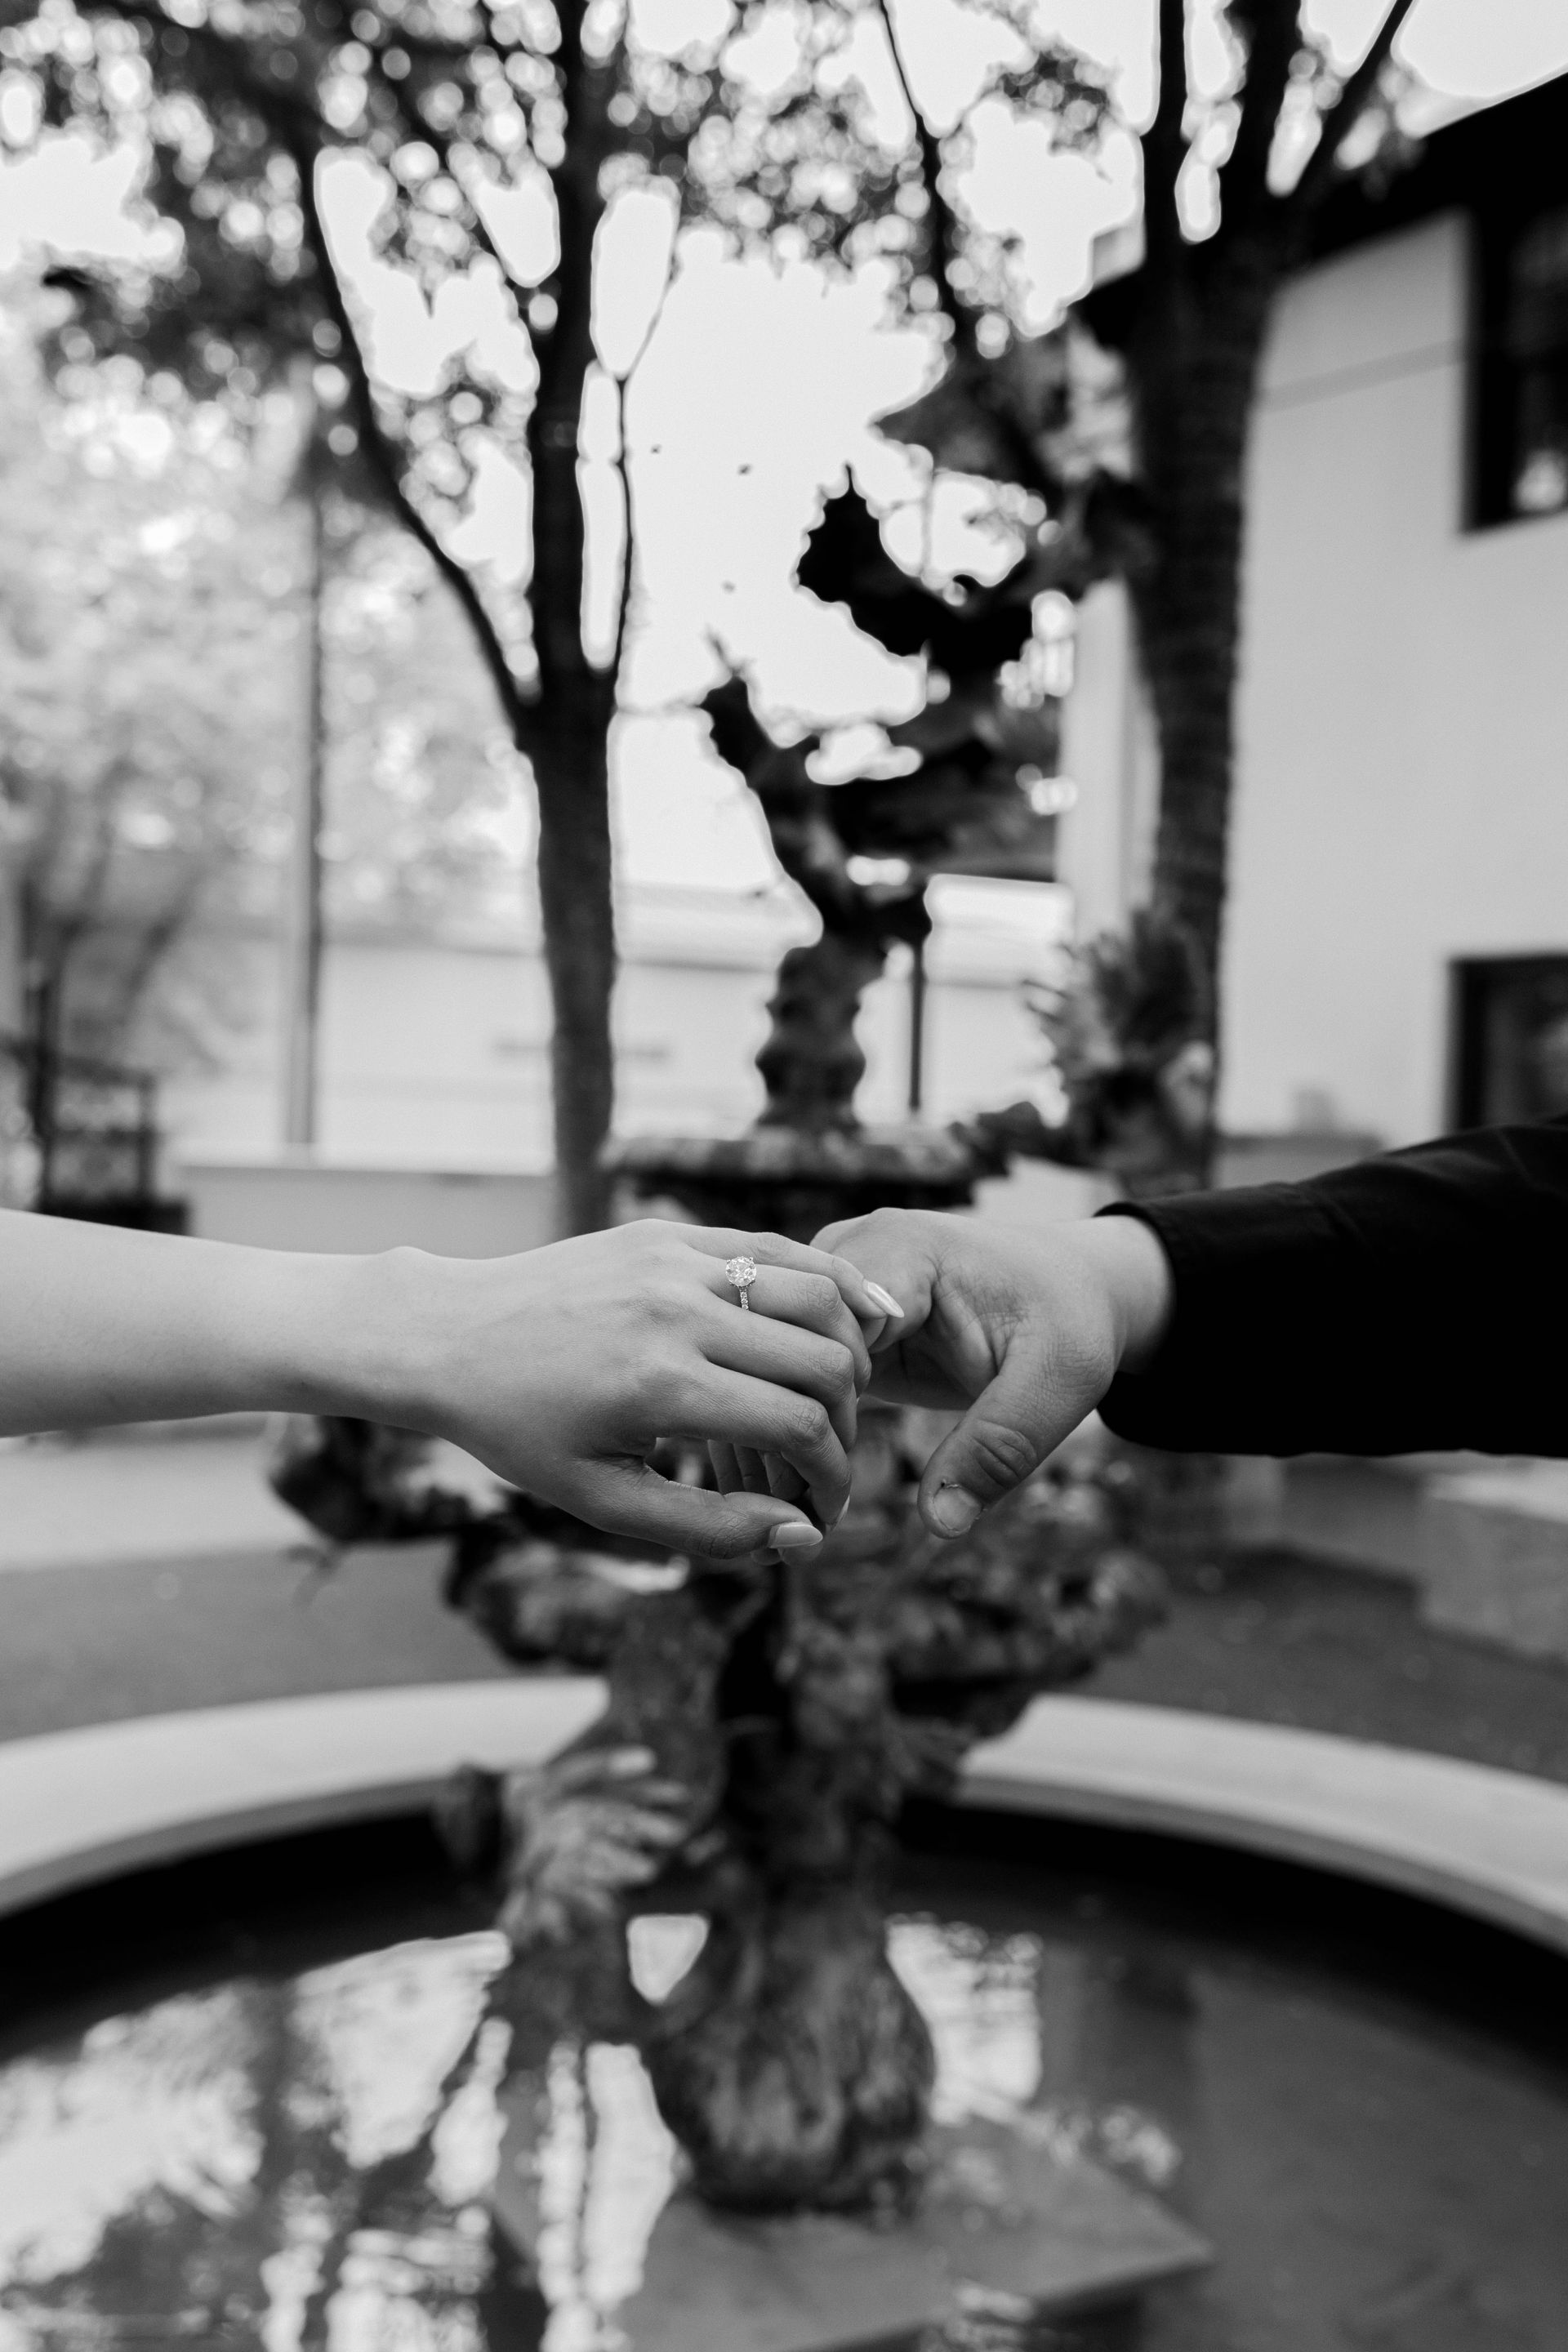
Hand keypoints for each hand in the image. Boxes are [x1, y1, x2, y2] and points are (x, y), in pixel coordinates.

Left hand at [373, 1220, 895, 1558]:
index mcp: (660, 1388)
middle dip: (847, 1422)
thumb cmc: (522, 1430)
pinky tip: (859, 1315)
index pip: (800, 1427)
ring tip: (841, 1396)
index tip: (825, 1507)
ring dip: (848, 1351)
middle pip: (823, 1362)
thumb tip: (803, 1536)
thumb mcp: (604, 1500)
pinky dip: (827, 1283)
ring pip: (816, 1294)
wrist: (449, 1335)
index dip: (832, 1476)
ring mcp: (677, 1262)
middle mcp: (677, 1315)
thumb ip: (710, 1528)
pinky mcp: (671, 1234)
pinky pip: (776, 1249)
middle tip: (832, 1457)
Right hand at [810, 1209, 1173, 1537]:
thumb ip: (999, 1447)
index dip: (825, 1400)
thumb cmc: (1069, 1322)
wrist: (1074, 1287)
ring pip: (774, 1352)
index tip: (841, 1469)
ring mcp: (834, 1283)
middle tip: (805, 1499)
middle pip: (782, 1335)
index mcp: (901, 1248)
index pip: (822, 1322)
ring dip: (782, 1419)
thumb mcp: (1056, 1383)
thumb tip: (940, 1523)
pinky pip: (791, 1364)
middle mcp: (850, 1252)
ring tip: (794, 1494)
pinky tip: (798, 1474)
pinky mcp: (834, 1318)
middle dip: (790, 1415)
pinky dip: (794, 1416)